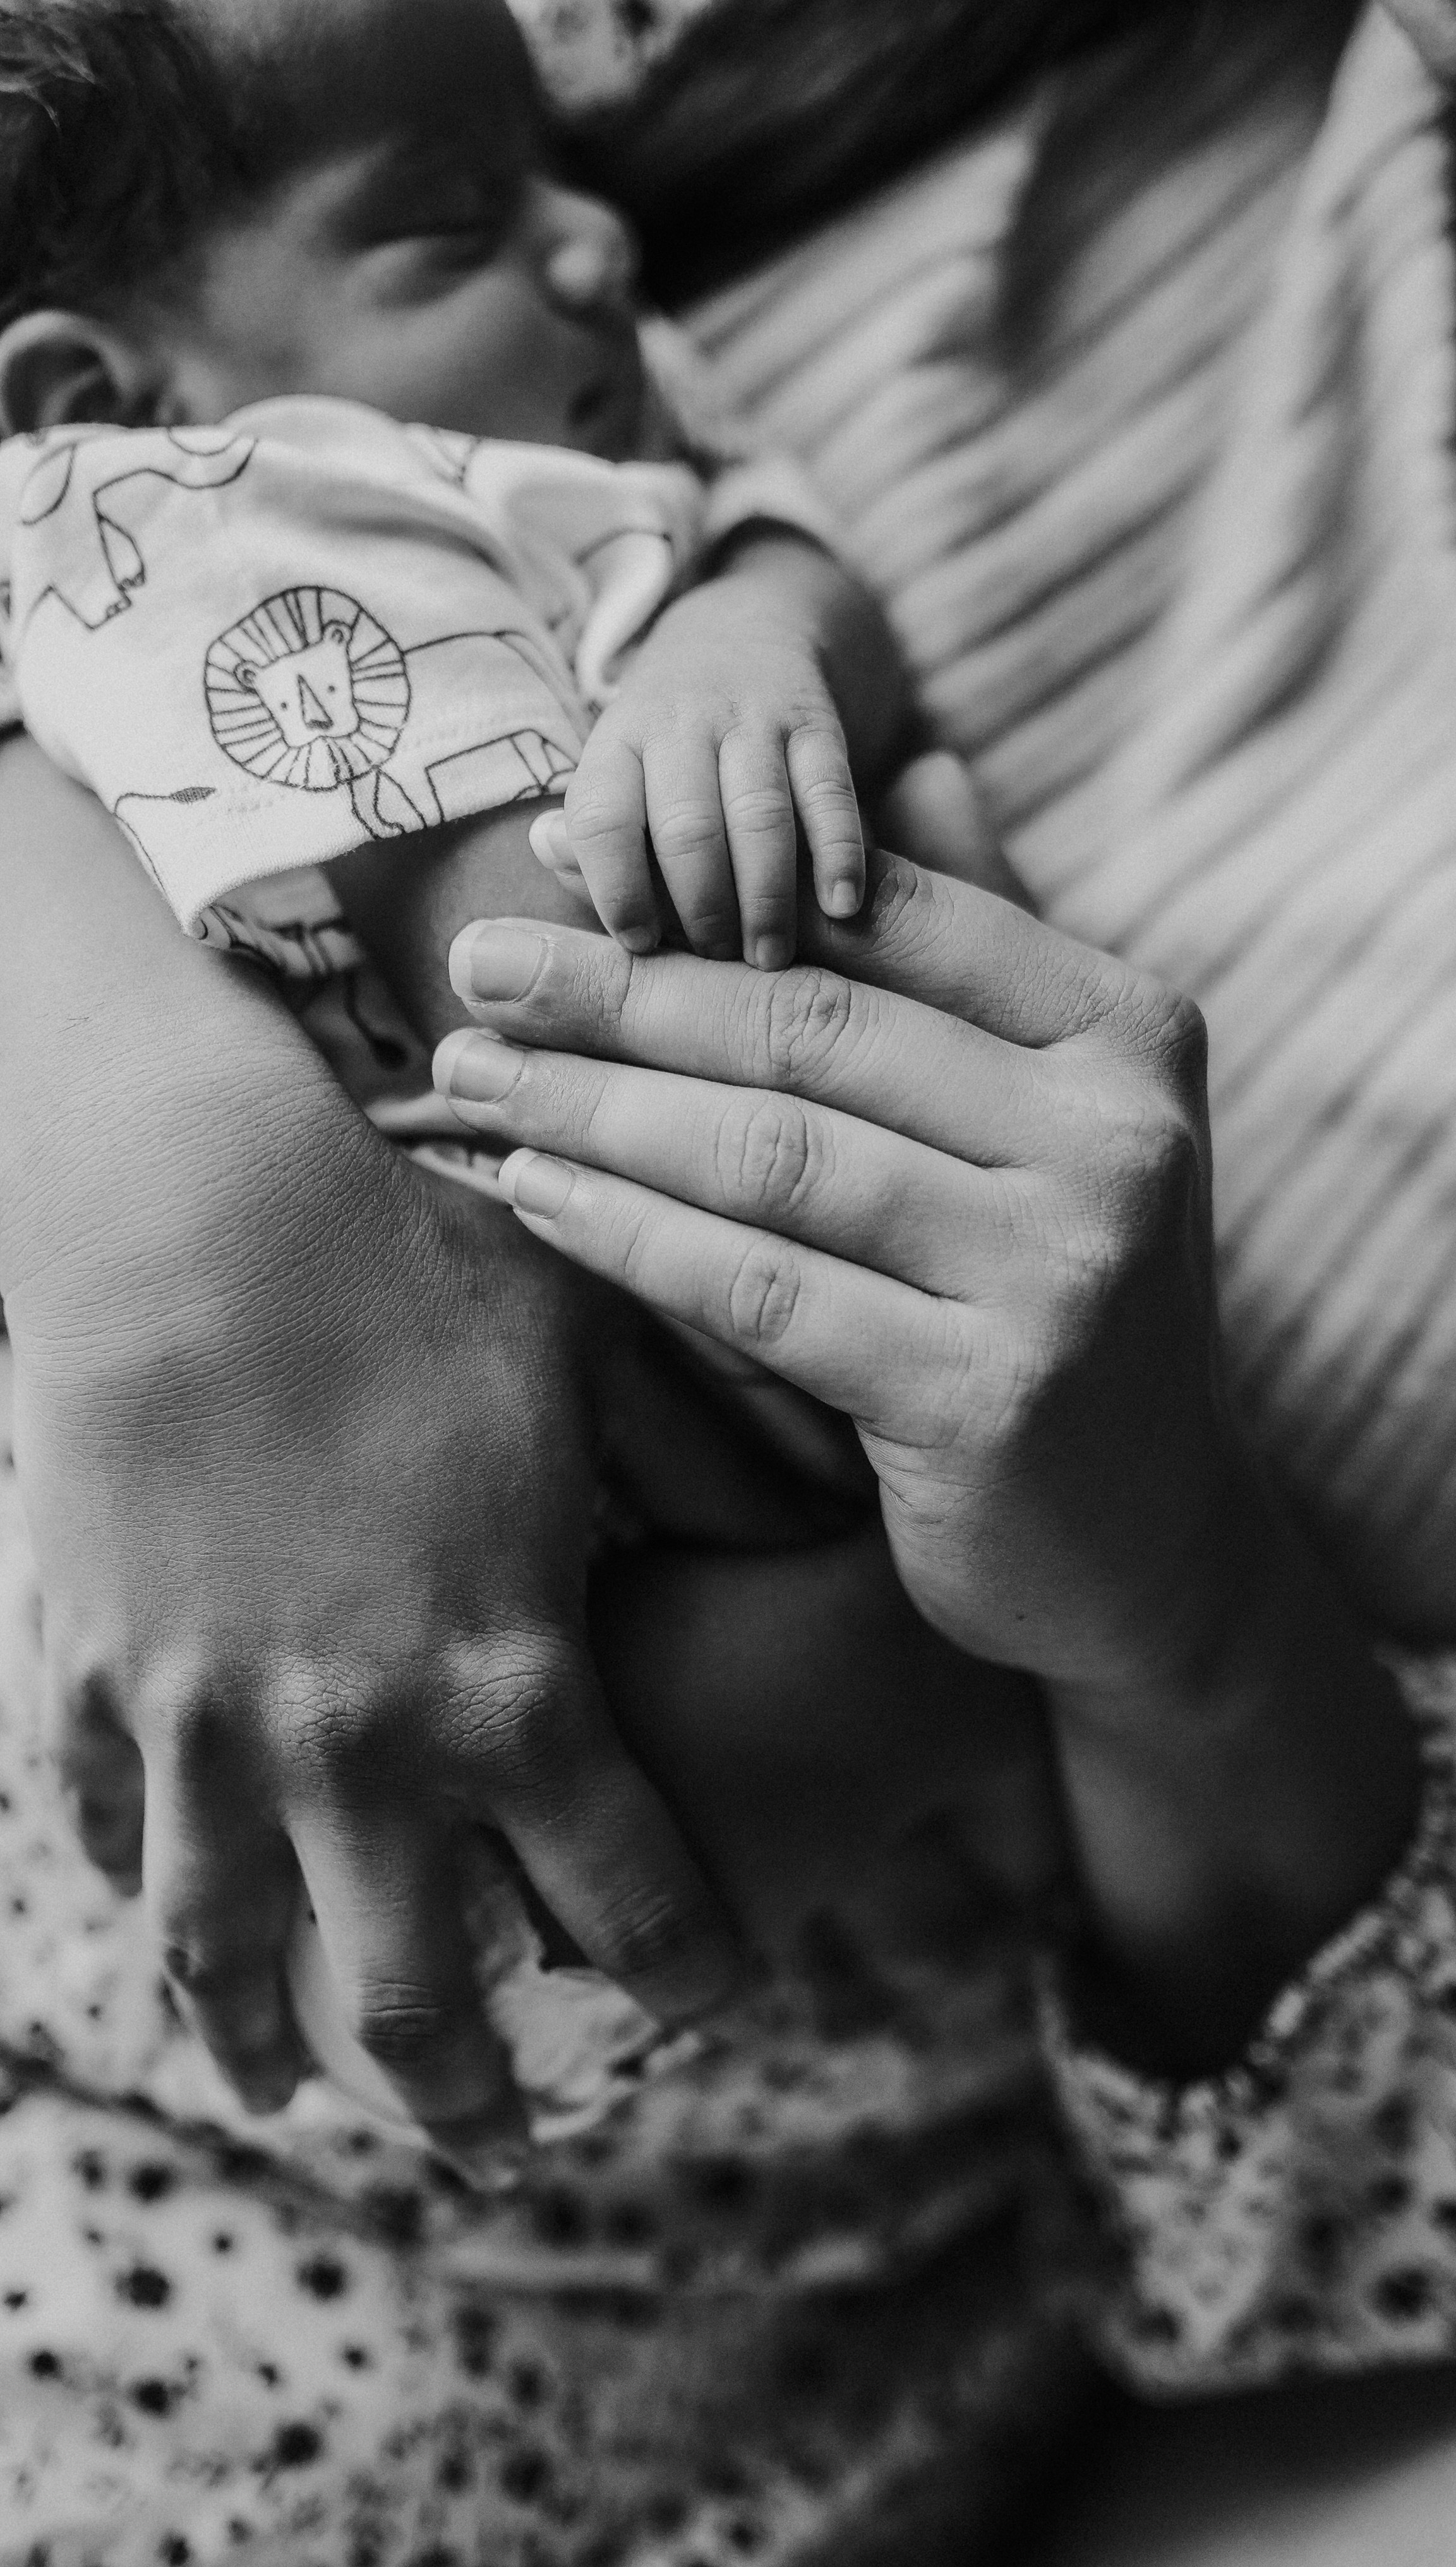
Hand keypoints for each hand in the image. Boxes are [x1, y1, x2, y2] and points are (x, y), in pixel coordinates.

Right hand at [0, 766, 744, 2163]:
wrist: (195, 1205)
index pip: (631, 1898)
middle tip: (496, 2144)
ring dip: (270, 2044)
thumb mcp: (602, 1355)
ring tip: (296, 2087)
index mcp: (510, 1684)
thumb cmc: (419, 1267)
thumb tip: (820, 1519)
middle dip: (469, 2095)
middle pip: (419, 1996)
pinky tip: (168, 1919)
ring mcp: (210, 1725)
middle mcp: (359, 1746)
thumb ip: (713, 1464)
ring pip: (232, 1955)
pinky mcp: (97, 1673)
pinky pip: (107, 1831)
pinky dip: (140, 1891)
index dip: (692, 1976)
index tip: (718, 2010)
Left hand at [436, 852, 1236, 1694]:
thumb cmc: (1060, 1293)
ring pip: (774, 1157)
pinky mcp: (986, 1398)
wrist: (1148, 1535)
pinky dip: (632, 1235)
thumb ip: (983, 954)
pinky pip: (765, 1291)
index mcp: (1132, 1036)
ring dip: (595, 1110)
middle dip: (620, 992)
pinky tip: (535, 1195)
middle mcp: (1117, 1140)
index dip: (710, 884)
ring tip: (471, 1080)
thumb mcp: (1055, 1113)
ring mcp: (1063, 1273)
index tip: (558, 849)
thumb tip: (914, 756)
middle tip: (478, 967)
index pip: (892, 922)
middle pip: (814, 1032)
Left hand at [530, 558, 865, 969]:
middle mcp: (682, 724)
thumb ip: (588, 830)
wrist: (745, 634)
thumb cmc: (670, 747)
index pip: (603, 818)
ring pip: (758, 815)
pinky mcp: (818, 727)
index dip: (617, 889)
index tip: (639, 946)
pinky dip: (838, 852)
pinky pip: (829, 794)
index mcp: (619, 742)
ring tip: (769, 957)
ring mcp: (753, 721)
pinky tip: (841, 906)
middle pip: (686, 827)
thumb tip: (543, 851)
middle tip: (715, 961)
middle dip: (701, 909)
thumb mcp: (618, 770)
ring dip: (766, 897)